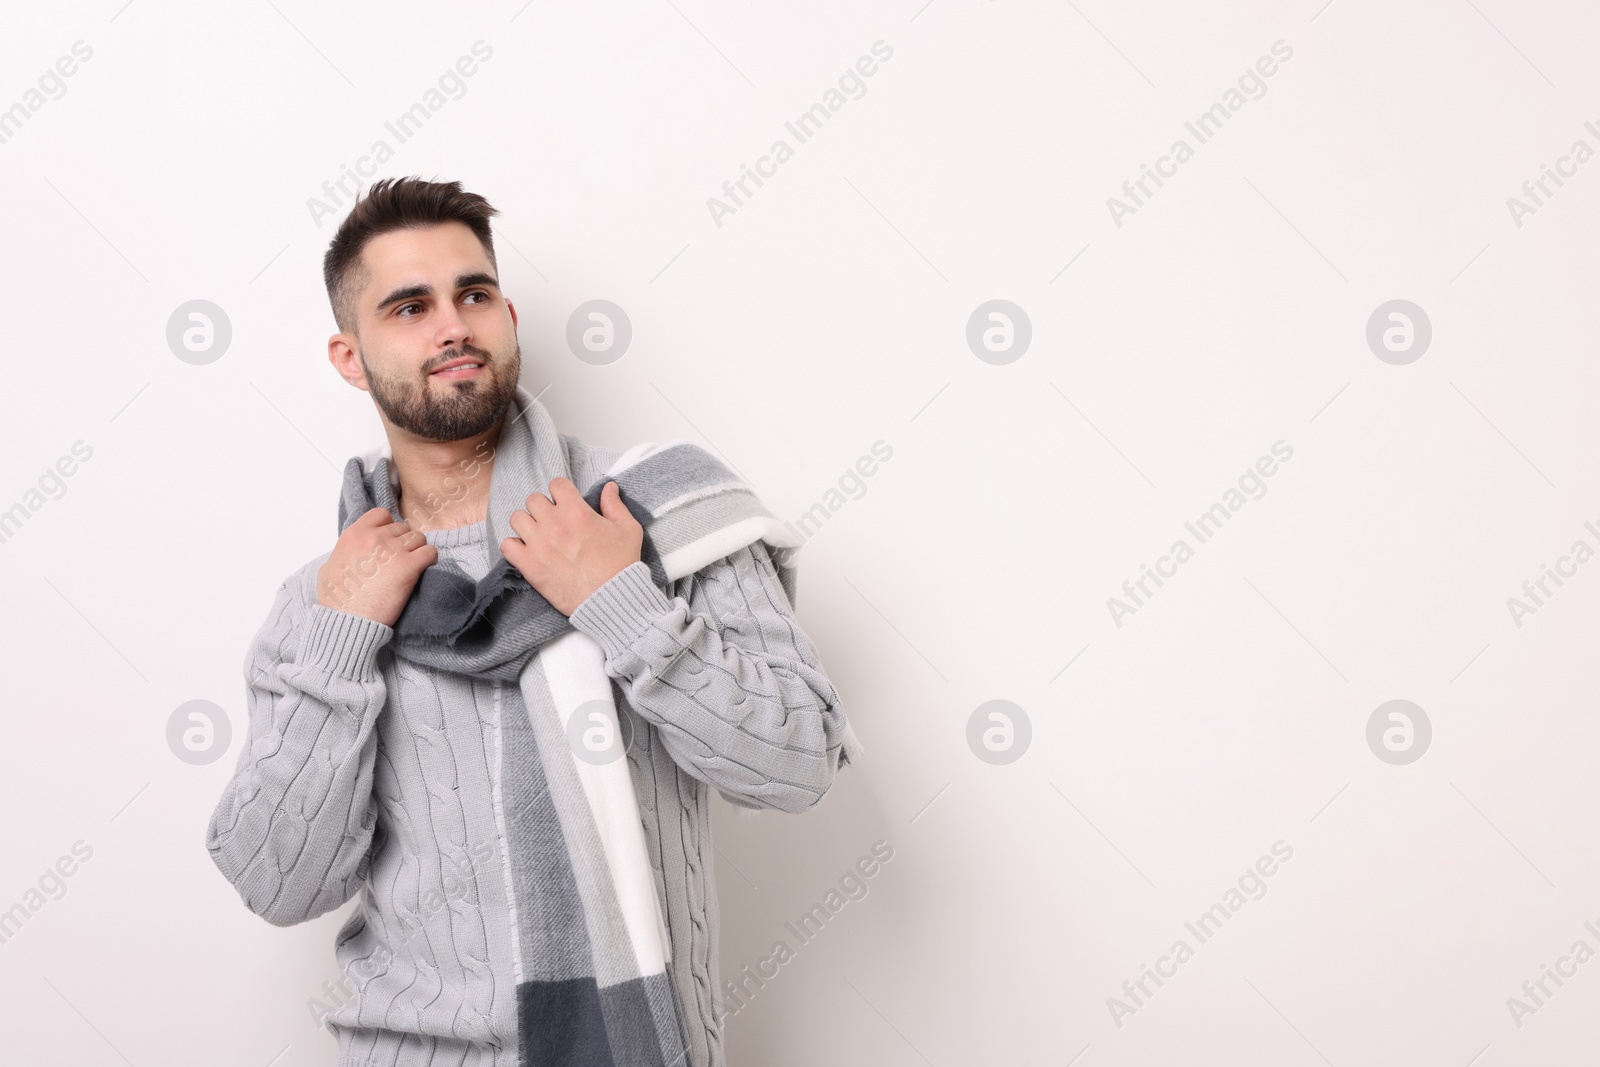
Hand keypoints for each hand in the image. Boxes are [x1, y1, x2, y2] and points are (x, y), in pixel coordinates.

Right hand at [316, 507, 438, 626]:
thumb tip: (352, 551)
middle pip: (402, 528)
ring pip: (419, 538)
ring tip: (410, 569)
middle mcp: (374, 537)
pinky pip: (430, 553)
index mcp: (354, 534)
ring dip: (417, 551)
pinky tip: (421, 572)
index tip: (388, 543)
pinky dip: (429, 561)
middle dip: (403, 543)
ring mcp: (392, 550)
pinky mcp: (408, 567)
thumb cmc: (336, 600)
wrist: (347, 622)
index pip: (382, 514)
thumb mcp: (330, 567)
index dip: (388, 528)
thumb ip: (345, 552)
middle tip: (399, 562)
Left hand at [501, 478, 642, 615]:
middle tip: (552, 523)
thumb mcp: (628, 530)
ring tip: (537, 536)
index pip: (556, 485)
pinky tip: (527, 552)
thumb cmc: (621, 565)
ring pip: (517, 518)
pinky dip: (514, 547)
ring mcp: (539, 544)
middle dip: (542, 508)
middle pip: (533, 500)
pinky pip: (507, 545)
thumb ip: (615, 505)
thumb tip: (609, 487)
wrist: (611, 598)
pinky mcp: (529, 565)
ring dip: (526, 525)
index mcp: (577, 511)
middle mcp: (554, 523)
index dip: (561, 493)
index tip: (564, 504)